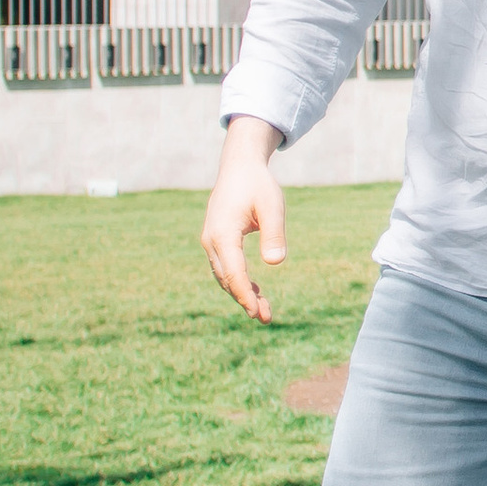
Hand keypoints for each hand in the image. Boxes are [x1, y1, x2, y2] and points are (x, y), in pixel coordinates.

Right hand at [202, 115, 288, 321]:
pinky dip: (239, 281)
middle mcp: (211, 240)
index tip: (257, 312)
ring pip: (225, 276)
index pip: (233, 272)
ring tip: (264, 311)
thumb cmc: (258, 185)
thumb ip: (274, 234)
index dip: (245, 295)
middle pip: (227, 279)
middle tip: (266, 318)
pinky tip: (255, 291)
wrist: (239, 167)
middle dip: (245, 299)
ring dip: (242, 293)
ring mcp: (211, 241)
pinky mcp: (217, 241)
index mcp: (222, 233)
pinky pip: (226, 267)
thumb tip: (275, 262)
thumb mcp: (272, 206)